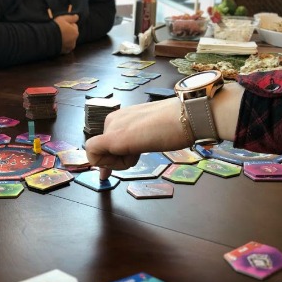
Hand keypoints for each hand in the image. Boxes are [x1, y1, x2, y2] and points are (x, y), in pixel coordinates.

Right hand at [54, 14, 78, 53]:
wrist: (47, 38)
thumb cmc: (56, 27)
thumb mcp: (63, 18)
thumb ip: (71, 18)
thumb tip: (77, 16)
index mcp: (75, 32)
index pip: (74, 26)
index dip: (68, 24)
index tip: (62, 24)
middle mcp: (74, 41)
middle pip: (72, 34)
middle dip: (67, 32)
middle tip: (59, 30)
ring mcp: (69, 47)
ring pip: (69, 41)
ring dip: (66, 39)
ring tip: (58, 36)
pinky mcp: (64, 52)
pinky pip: (65, 47)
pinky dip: (63, 45)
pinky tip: (58, 41)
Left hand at [85, 83, 243, 177]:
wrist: (189, 117)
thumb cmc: (177, 127)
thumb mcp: (149, 135)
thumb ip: (133, 146)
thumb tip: (119, 160)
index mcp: (122, 117)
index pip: (107, 144)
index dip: (115, 158)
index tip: (131, 159)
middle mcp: (113, 119)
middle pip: (103, 152)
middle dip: (120, 161)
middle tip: (142, 152)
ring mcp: (112, 127)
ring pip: (100, 156)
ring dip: (120, 163)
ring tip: (144, 148)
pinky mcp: (113, 137)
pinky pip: (93, 154)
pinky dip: (104, 164)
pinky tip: (129, 156)